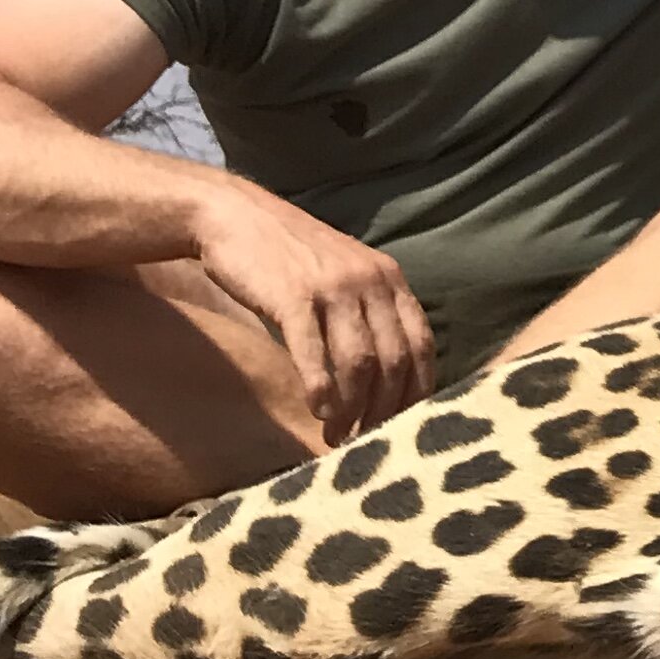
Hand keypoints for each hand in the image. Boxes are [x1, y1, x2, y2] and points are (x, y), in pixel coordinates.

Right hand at [187, 183, 434, 443]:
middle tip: (365, 440)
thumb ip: (372, 315)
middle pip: (395, 360)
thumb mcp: (347, 276)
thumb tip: (389, 377)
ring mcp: (332, 288)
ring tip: (336, 435)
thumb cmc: (290, 258)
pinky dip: (320, 388)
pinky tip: (317, 410)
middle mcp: (370, 281)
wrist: (236, 217)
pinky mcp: (292, 296)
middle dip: (384, 410)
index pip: (422, 345)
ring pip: (359, 362)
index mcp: (390, 278)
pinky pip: (314, 351)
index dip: (416, 392)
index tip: (402, 426)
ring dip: (351, 408)